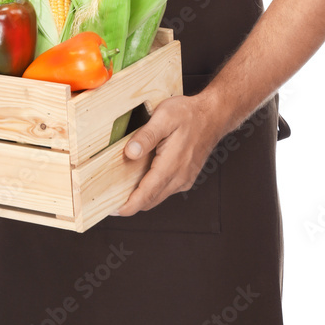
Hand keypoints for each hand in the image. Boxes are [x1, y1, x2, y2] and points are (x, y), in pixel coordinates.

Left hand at [111, 93, 222, 216]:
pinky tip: (143, 179)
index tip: (113, 210)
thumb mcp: (164, 117)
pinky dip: (153, 190)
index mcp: (171, 164)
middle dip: (132, 204)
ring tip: (123, 191)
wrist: (214, 116)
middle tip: (111, 200)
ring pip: (159, 196)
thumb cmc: (189, 114)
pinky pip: (166, 189)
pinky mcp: (187, 176)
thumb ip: (146, 136)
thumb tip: (130, 153)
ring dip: (142, 198)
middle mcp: (179, 176)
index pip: (147, 194)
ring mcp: (184, 178)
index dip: (129, 206)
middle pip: (151, 200)